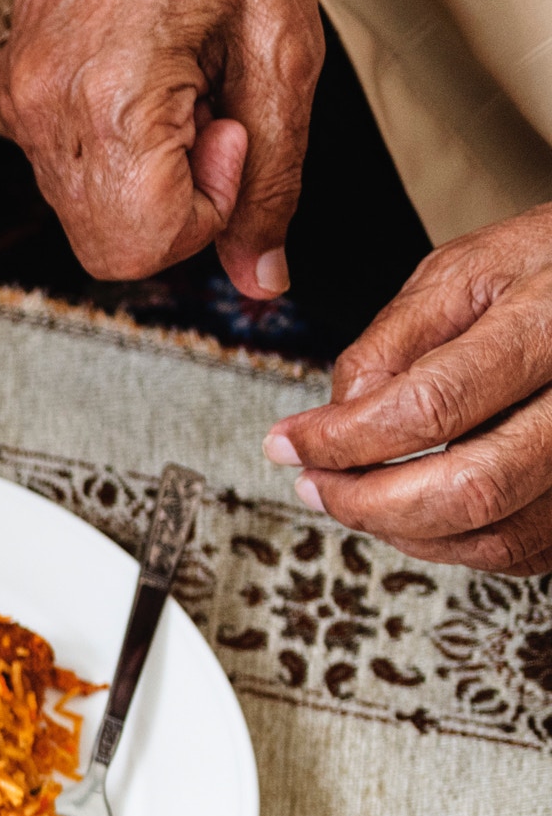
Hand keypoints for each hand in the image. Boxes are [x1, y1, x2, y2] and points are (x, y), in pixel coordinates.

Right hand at [0, 0, 319, 296]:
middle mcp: (41, 113)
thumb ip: (274, 171)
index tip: (233, 137)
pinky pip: (63, 165)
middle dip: (177, 201)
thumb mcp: (282, 42)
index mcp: (106, 102)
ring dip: (148, 171)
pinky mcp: (11, 85)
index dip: (207, 213)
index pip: (139, 248)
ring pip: (82, 211)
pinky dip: (116, 145)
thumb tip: (260, 272)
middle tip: (213, 113)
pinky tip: (145, 76)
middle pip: (105, 244)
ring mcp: (16, 101)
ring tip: (181, 82)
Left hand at [261, 202, 551, 572]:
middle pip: (472, 489)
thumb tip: (337, 420)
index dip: (342, 440)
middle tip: (315, 485)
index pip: (431, 408)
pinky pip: (528, 548)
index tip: (289, 444)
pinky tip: (419, 512)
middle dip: (369, 504)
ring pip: (500, 535)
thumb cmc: (551, 266)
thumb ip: (392, 344)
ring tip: (357, 498)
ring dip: (407, 533)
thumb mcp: (465, 271)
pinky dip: (459, 545)